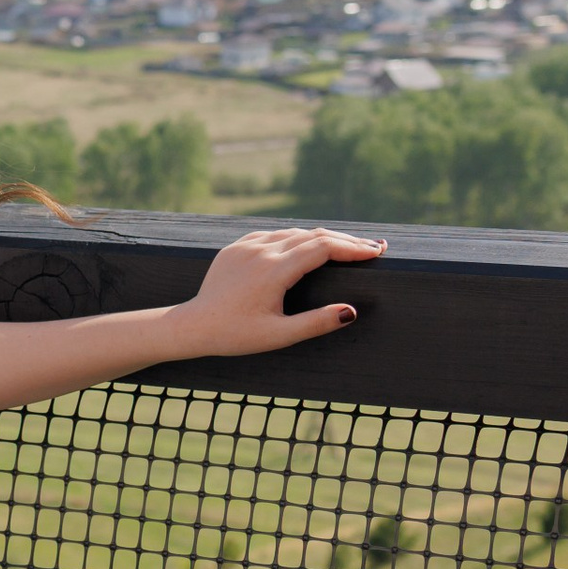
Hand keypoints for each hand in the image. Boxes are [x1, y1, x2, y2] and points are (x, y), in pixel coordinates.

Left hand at [177, 225, 385, 358]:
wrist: (192, 325)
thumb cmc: (235, 335)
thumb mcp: (278, 336)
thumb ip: (315, 323)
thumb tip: (351, 312)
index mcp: (273, 270)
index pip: (323, 248)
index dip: (352, 248)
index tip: (376, 253)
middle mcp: (261, 250)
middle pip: (313, 236)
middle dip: (346, 241)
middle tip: (374, 248)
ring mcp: (246, 246)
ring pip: (294, 232)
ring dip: (323, 237)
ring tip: (349, 247)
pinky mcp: (236, 247)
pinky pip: (274, 236)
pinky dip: (297, 238)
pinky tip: (311, 245)